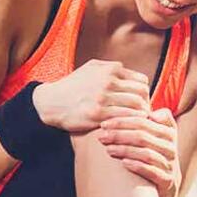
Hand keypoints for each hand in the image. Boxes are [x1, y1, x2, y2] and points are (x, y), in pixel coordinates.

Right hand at [32, 59, 150, 133]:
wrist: (51, 102)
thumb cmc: (74, 86)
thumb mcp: (92, 68)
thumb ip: (113, 68)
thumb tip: (132, 76)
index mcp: (111, 69)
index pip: (141, 81)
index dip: (144, 94)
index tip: (142, 103)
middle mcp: (109, 81)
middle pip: (142, 94)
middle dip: (145, 106)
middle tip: (143, 115)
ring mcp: (103, 98)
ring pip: (136, 107)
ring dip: (140, 116)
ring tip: (138, 123)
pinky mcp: (98, 114)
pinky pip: (124, 119)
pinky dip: (130, 124)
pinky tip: (128, 128)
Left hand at [96, 107, 181, 196]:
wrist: (167, 186)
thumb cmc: (154, 155)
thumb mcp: (155, 135)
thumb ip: (147, 120)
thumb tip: (137, 109)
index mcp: (168, 132)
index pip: (143, 121)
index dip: (122, 121)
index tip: (104, 124)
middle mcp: (171, 147)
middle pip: (143, 136)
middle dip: (119, 135)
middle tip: (102, 137)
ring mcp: (170, 164)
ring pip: (147, 153)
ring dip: (125, 150)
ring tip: (108, 149)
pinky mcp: (168, 181)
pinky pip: (153, 171)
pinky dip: (138, 166)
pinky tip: (124, 163)